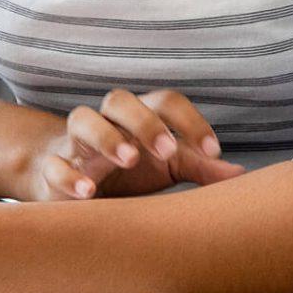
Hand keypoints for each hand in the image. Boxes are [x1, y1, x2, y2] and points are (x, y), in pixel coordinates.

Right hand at [28, 88, 244, 200]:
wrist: (64, 179)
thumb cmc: (126, 169)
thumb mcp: (165, 167)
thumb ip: (199, 167)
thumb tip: (240, 174)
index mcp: (139, 117)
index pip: (165, 101)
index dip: (190, 121)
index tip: (212, 150)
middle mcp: (107, 122)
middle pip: (120, 99)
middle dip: (145, 121)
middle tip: (168, 151)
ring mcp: (76, 143)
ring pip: (82, 119)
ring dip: (107, 136)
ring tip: (129, 159)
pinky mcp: (51, 168)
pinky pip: (54, 164)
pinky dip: (69, 175)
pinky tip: (88, 193)